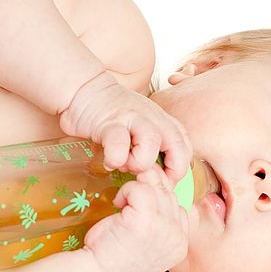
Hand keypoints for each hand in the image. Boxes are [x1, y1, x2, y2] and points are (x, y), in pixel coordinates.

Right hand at [58, 70, 192, 186]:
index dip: (179, 168)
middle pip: (178, 145)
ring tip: (125, 166)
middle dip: (169, 170)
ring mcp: (132, 118)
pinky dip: (114, 160)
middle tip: (151, 180)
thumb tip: (159, 177)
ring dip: (139, 163)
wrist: (85, 90)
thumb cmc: (113, 114)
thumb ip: (153, 145)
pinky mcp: (109, 122)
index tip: (165, 181)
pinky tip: (108, 161)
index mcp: (162, 121)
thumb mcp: (141, 126)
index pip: (185, 146)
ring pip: (151, 144)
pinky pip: (118, 146)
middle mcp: (152, 118)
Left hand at [82, 164, 189, 271]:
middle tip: (126, 199)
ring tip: (121, 204)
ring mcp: (165, 228)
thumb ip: (159, 220)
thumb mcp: (146, 240)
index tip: (136, 206)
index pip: (179, 205)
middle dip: (147, 187)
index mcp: (180, 243)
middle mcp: (178, 236)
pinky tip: (117, 204)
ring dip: (135, 189)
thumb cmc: (115, 258)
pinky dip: (126, 191)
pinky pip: (140, 188)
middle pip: (169, 192)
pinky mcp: (148, 220)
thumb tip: (155, 184)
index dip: (157, 198)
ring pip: (156, 186)